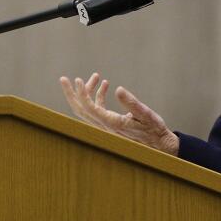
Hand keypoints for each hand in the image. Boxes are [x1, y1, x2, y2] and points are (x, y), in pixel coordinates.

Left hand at [59, 72, 178, 154]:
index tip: (76, 79)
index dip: (81, 93)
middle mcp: (105, 126)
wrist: (158, 143)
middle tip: (63, 79)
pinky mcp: (110, 123)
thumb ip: (132, 102)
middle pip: (81, 110)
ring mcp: (106, 125)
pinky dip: (98, 96)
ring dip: (88, 91)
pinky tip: (106, 85)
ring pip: (88, 108)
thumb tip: (119, 89)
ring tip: (97, 76)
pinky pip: (97, 108)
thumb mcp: (146, 114)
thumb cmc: (154, 129)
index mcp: (111, 123)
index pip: (89, 108)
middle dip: (71, 94)